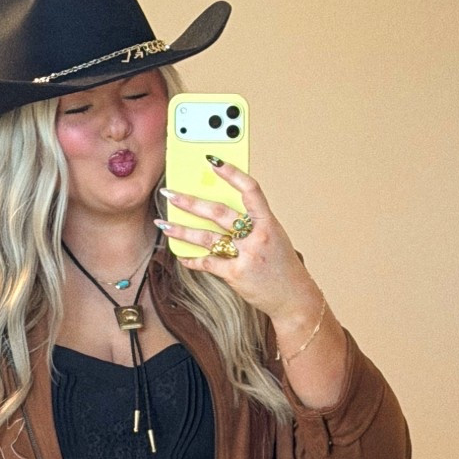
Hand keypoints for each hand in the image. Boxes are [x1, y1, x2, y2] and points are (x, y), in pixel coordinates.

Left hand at [155, 159, 322, 330]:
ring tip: (164, 224)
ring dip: (182, 230)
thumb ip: (252, 222)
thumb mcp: (274, 237)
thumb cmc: (282, 265)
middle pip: (219, 213)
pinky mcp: (236, 275)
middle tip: (170, 193)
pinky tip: (182, 255)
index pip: (251, 190)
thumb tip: (220, 208)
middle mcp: (258, 237)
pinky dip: (193, 259)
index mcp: (269, 223)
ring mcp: (247, 256)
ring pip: (208, 238)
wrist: (293, 298)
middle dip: (190, 202)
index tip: (213, 161)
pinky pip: (208, 263)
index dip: (232, 174)